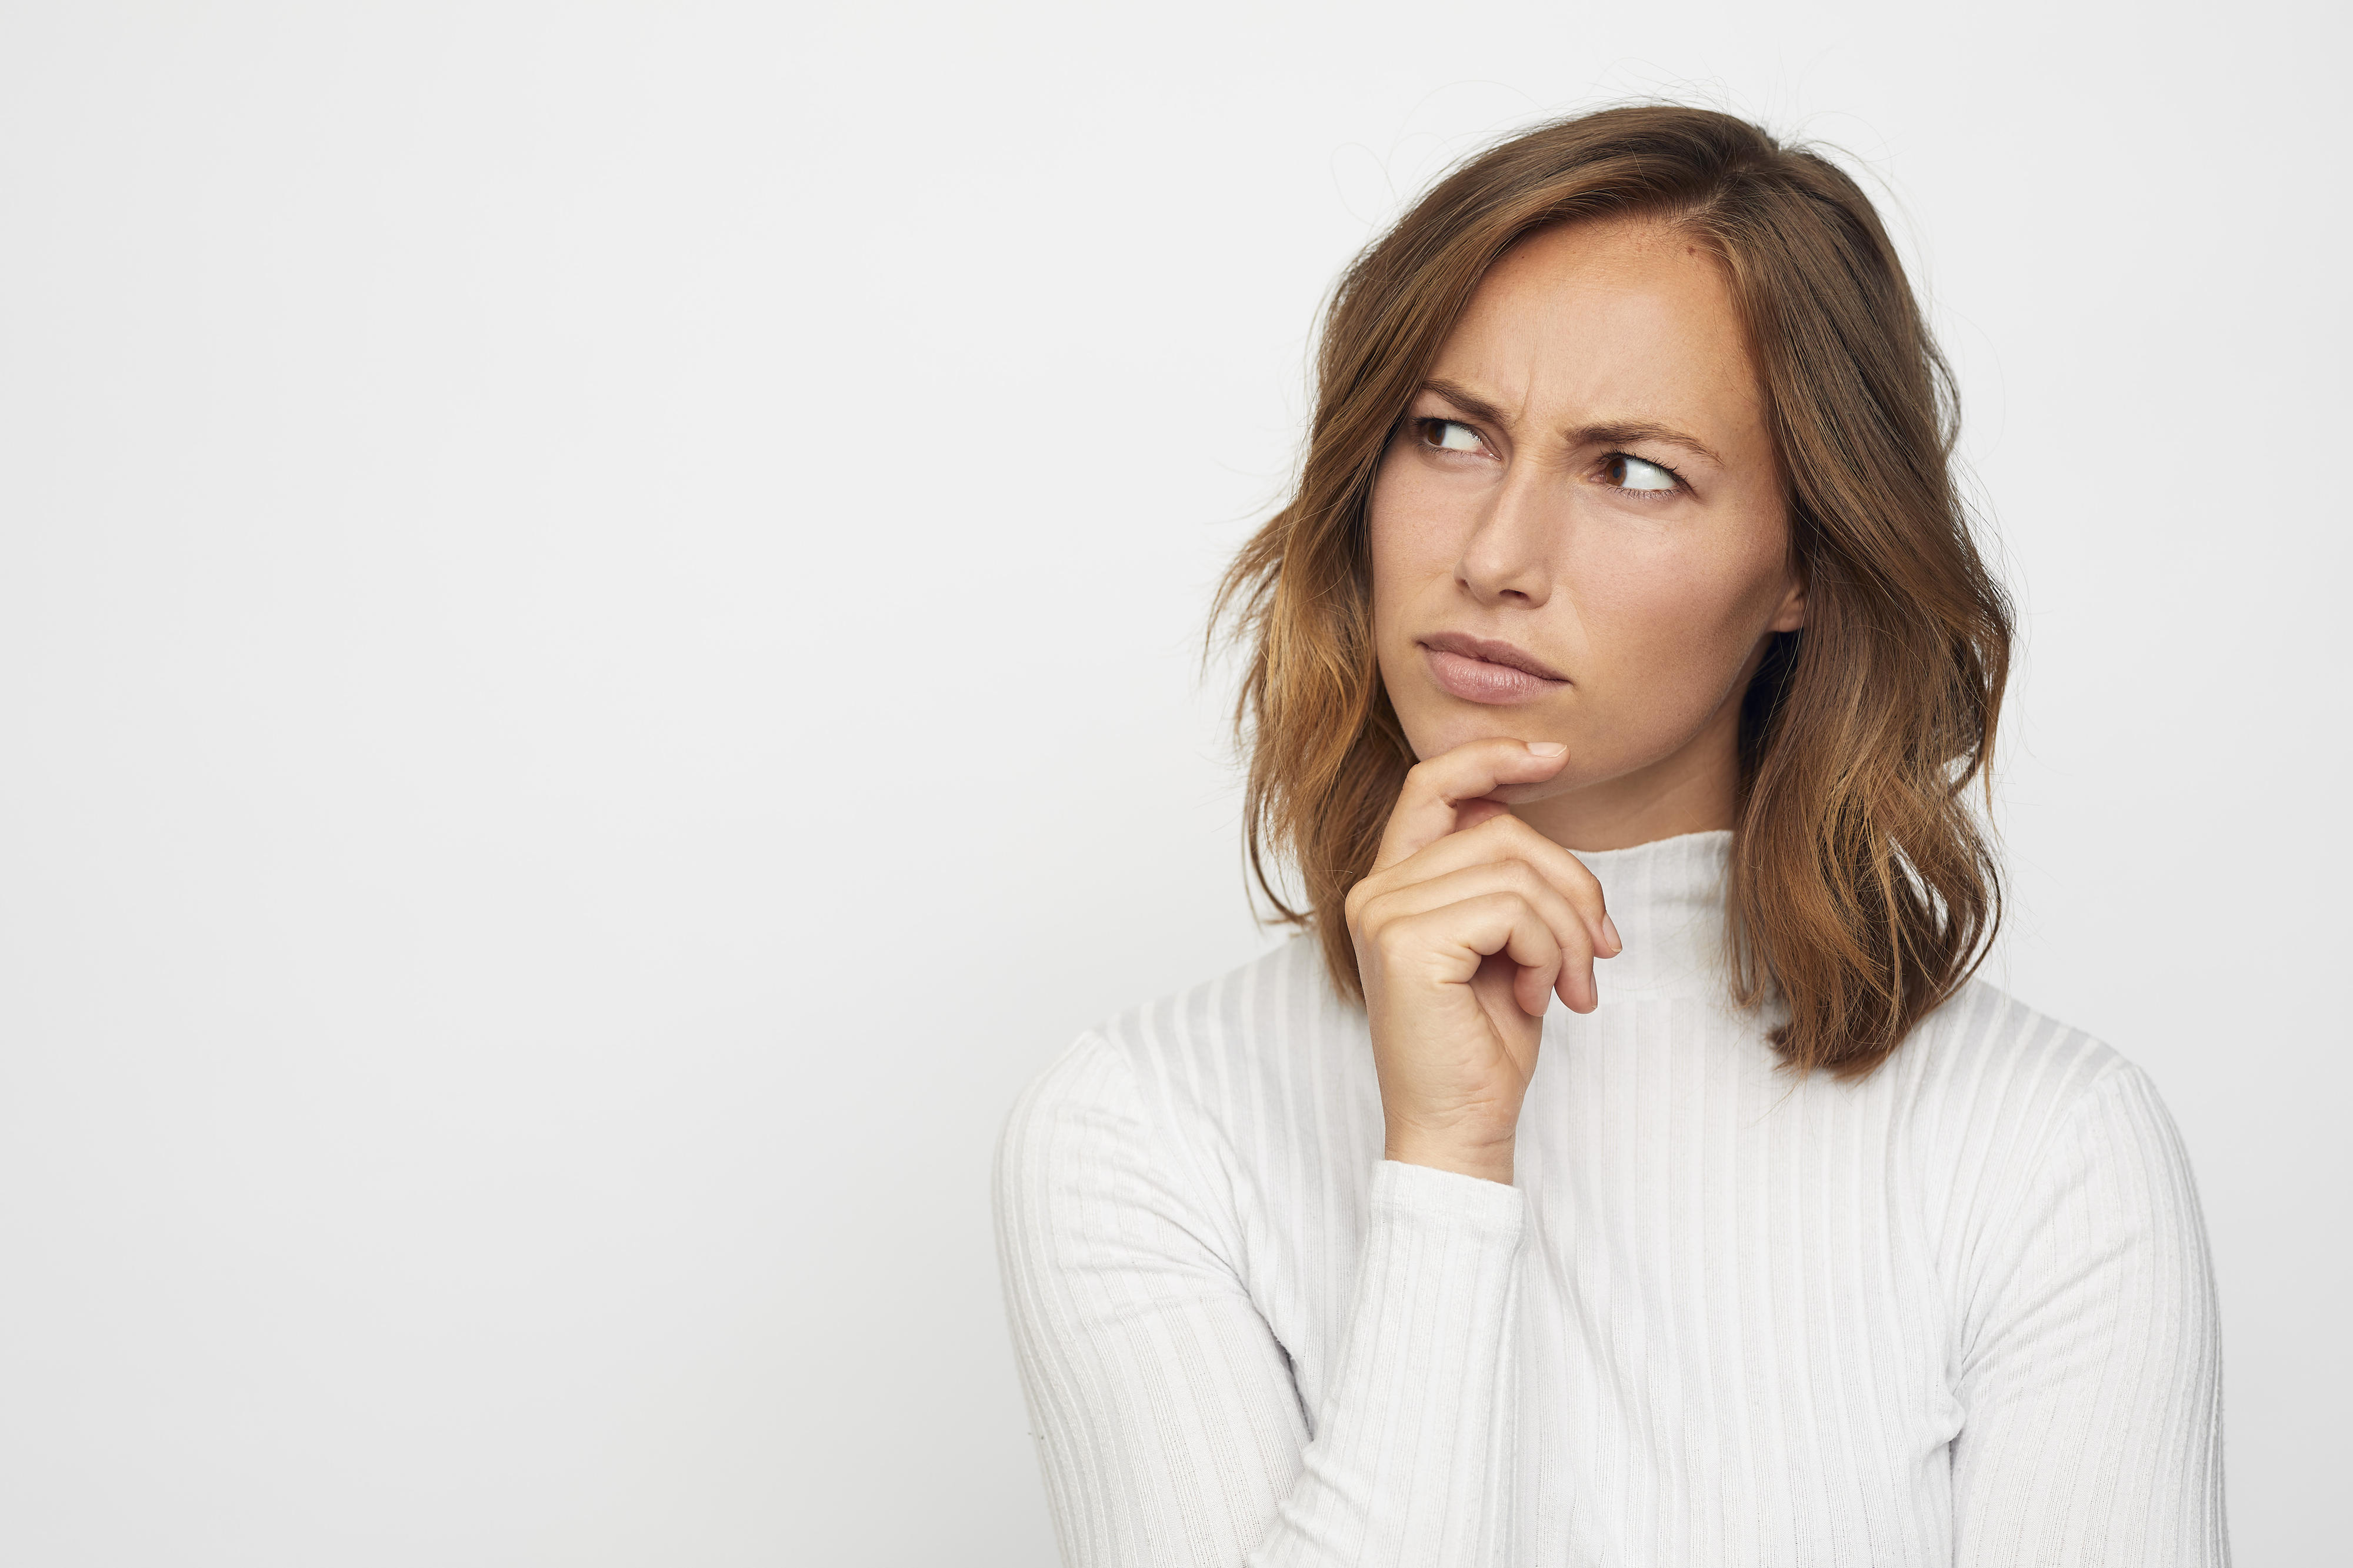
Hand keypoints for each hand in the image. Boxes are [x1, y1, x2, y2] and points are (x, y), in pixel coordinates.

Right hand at [1343, 737, 1619, 1184]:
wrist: (1460, 1130)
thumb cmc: (1484, 1047)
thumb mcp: (1506, 945)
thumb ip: (1508, 881)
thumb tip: (1538, 820)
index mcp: (1393, 885)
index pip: (1433, 785)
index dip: (1492, 756)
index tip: (1555, 756)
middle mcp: (1375, 890)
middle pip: (1501, 831)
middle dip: (1573, 888)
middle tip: (1599, 955)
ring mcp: (1383, 913)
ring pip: (1515, 872)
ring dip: (1568, 933)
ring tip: (1570, 987)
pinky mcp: (1406, 943)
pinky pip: (1512, 910)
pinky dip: (1549, 954)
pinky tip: (1540, 1000)